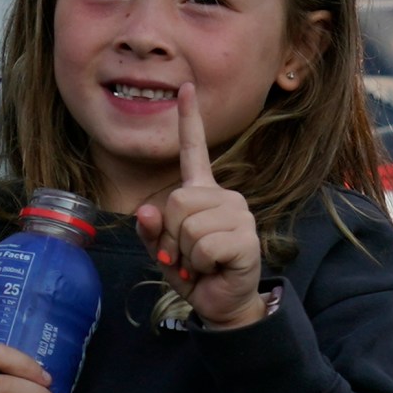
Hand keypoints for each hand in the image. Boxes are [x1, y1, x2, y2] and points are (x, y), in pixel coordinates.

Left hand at [135, 82, 265, 328]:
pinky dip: (199, 265)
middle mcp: (224, 196)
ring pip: (187, 224)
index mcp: (202, 191)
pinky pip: (203, 246)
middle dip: (170, 235)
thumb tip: (146, 212)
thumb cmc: (193, 272)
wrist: (221, 305)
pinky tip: (214, 269)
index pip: (194, 150)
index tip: (185, 87)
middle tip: (184, 256)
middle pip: (176, 200)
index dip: (189, 119)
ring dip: (185, 253)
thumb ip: (150, 231)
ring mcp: (238, 214)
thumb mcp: (162, 250)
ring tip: (200, 264)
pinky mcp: (246, 238)